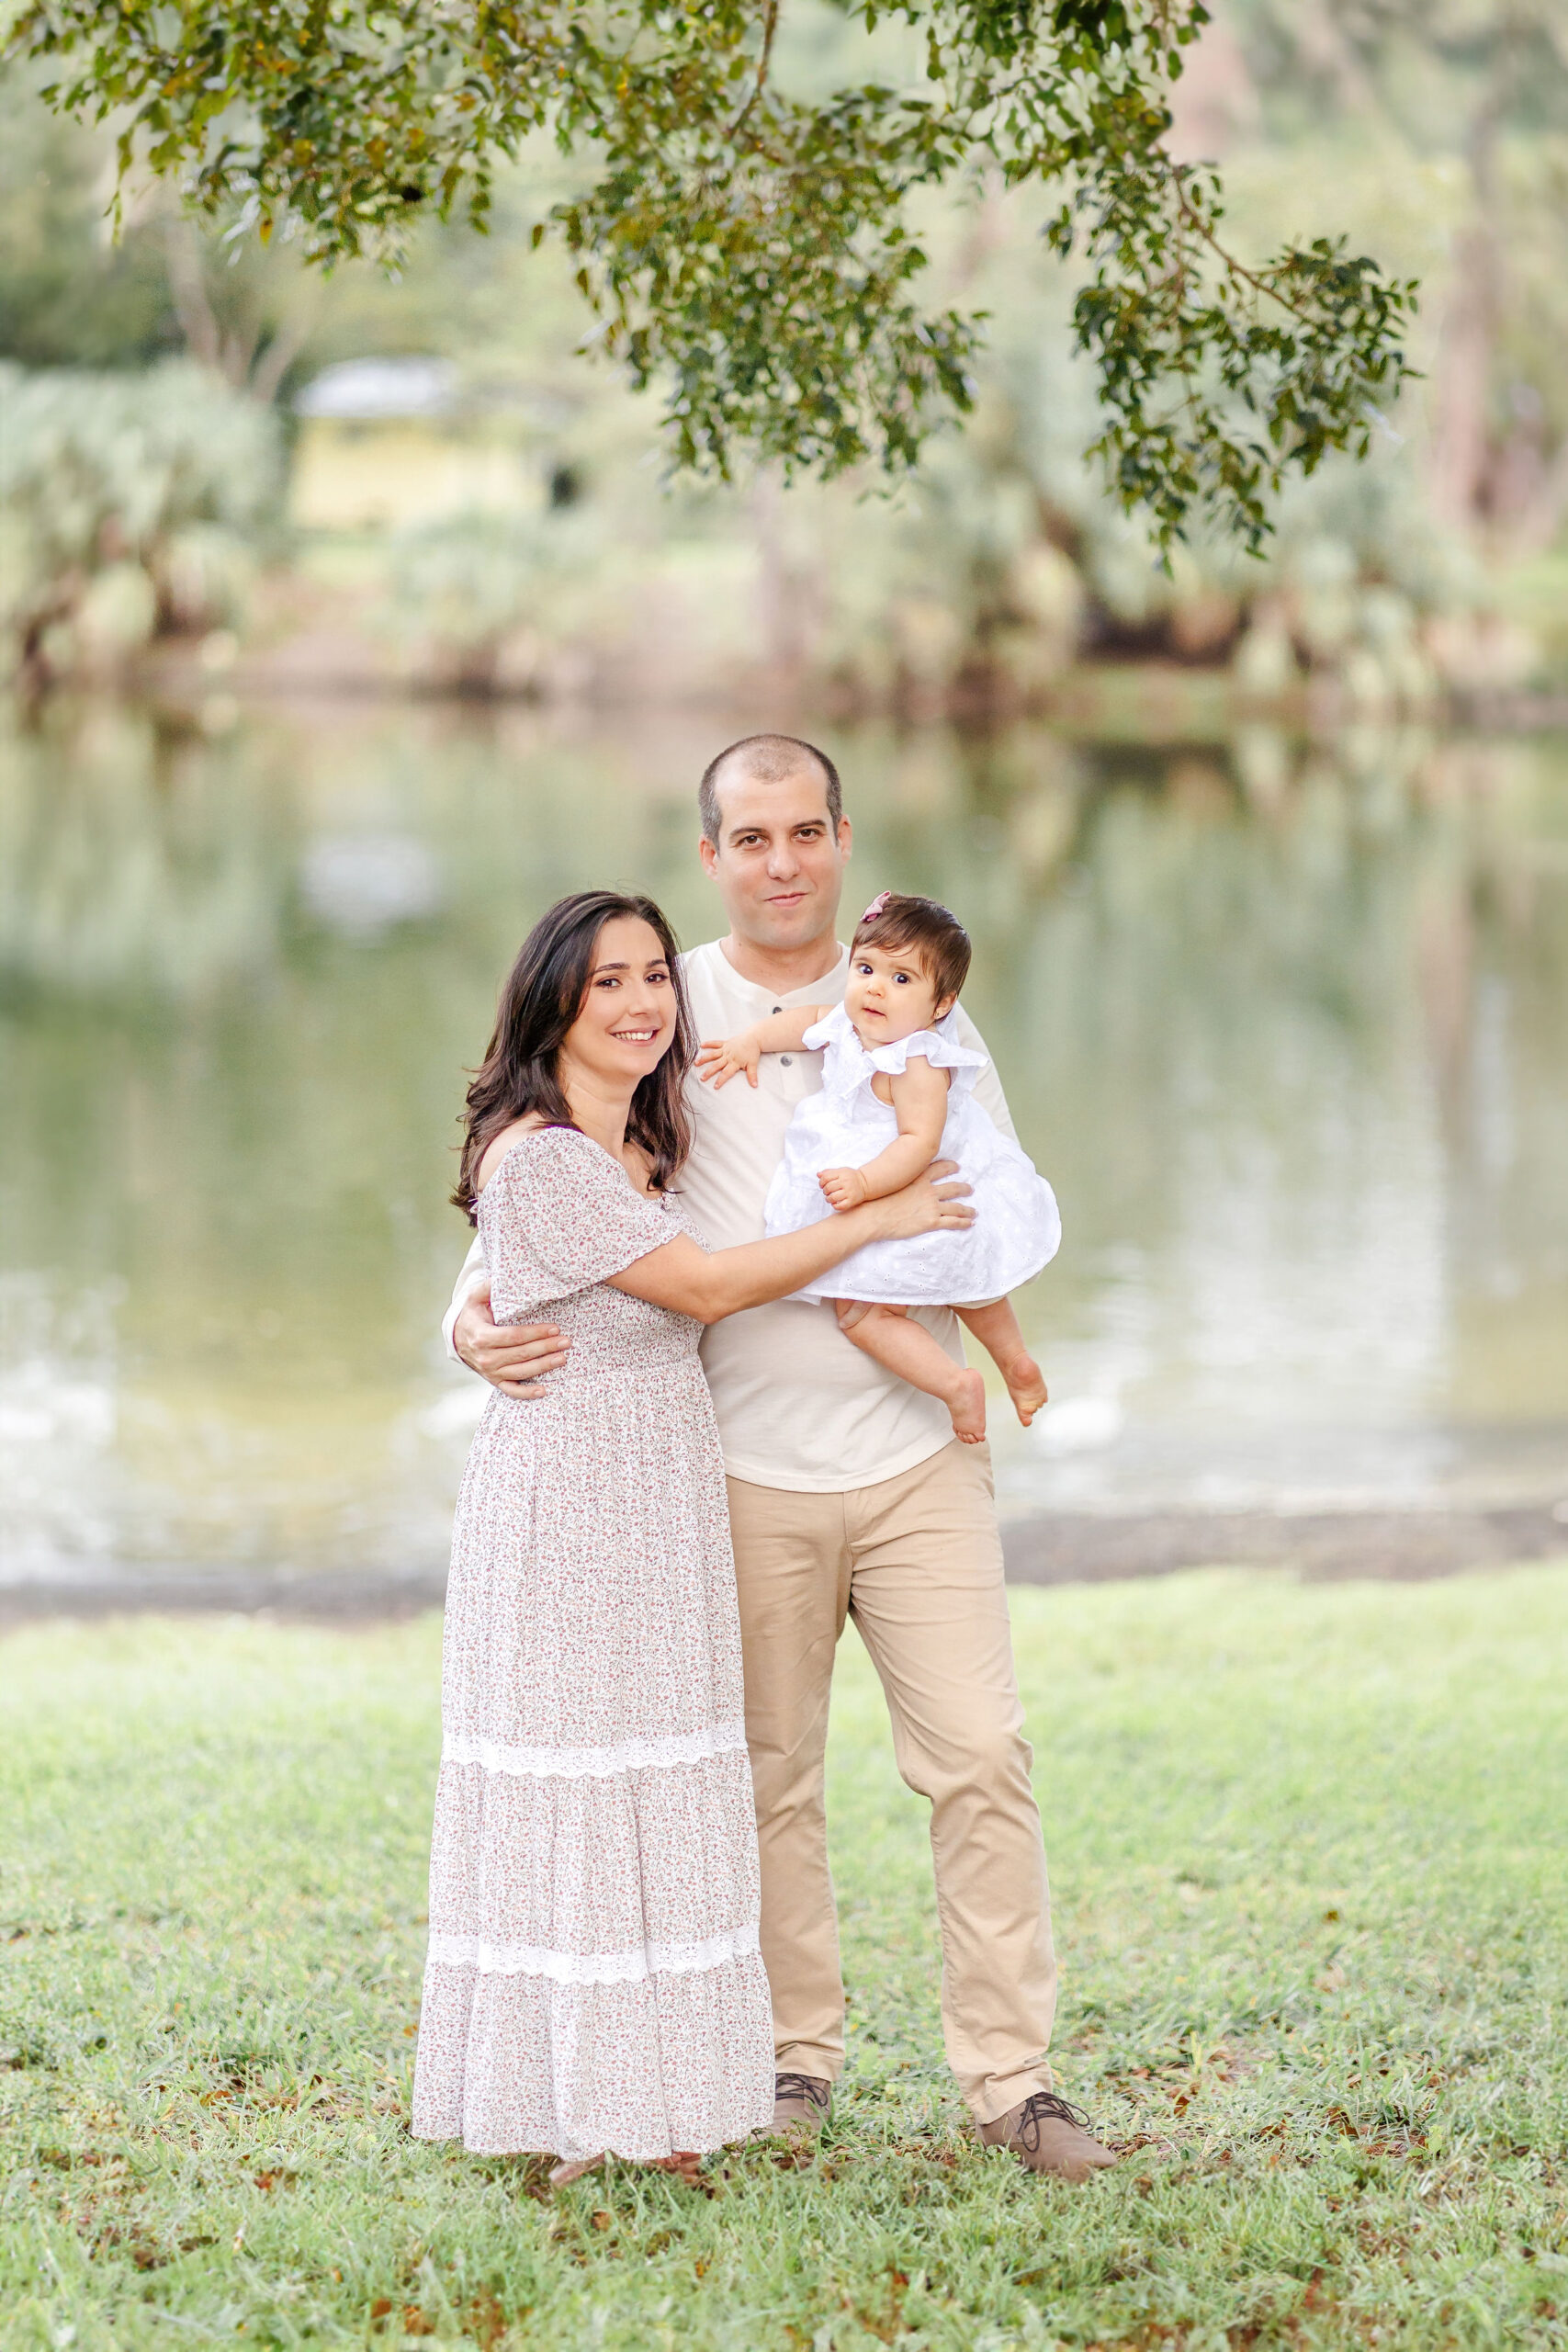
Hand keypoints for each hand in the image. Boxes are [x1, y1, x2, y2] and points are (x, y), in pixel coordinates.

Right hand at [453, 1283, 570, 1398]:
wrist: (457, 1339)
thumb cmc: (472, 1315)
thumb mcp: (476, 1298)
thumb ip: (489, 1287)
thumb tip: (504, 1276)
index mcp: (481, 1336)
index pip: (513, 1336)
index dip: (535, 1333)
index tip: (554, 1328)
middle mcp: (485, 1357)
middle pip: (521, 1354)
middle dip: (545, 1347)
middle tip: (566, 1342)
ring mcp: (490, 1372)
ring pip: (520, 1372)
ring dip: (543, 1366)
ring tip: (562, 1358)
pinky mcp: (494, 1381)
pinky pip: (511, 1391)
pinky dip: (527, 1394)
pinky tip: (544, 1391)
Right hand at [696, 1034, 760, 1089]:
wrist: (754, 1038)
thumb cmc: (752, 1052)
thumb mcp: (753, 1064)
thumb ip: (752, 1075)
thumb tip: (755, 1086)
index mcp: (734, 1062)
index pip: (726, 1073)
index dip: (721, 1080)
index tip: (715, 1086)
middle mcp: (728, 1056)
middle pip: (716, 1065)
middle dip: (709, 1072)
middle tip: (702, 1078)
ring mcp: (725, 1049)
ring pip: (713, 1054)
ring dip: (704, 1059)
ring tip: (696, 1063)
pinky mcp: (725, 1043)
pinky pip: (715, 1043)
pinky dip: (708, 1044)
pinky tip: (701, 1045)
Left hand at [819, 1166, 869, 1212]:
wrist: (865, 1183)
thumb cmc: (851, 1177)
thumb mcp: (841, 1171)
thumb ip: (829, 1172)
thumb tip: (818, 1174)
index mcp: (842, 1173)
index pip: (826, 1178)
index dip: (821, 1182)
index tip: (822, 1185)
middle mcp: (846, 1182)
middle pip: (828, 1188)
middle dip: (824, 1191)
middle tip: (827, 1192)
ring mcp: (849, 1192)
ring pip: (832, 1198)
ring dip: (828, 1199)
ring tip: (830, 1198)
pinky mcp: (852, 1201)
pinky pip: (839, 1206)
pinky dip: (834, 1206)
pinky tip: (835, 1203)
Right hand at [872, 1159, 974, 1239]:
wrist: (872, 1216)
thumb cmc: (875, 1200)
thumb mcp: (890, 1182)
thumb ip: (900, 1179)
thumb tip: (898, 1178)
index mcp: (918, 1179)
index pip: (939, 1168)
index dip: (950, 1167)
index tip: (956, 1166)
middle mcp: (928, 1191)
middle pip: (952, 1187)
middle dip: (963, 1188)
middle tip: (970, 1189)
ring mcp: (931, 1206)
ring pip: (956, 1206)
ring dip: (967, 1209)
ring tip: (974, 1211)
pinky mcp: (931, 1222)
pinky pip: (952, 1222)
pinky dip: (964, 1223)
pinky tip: (970, 1223)